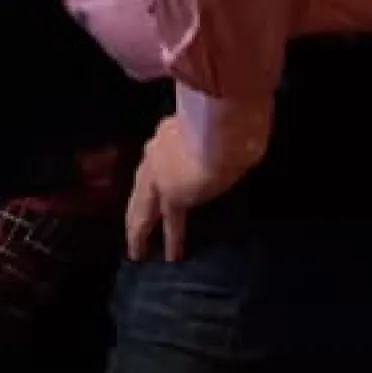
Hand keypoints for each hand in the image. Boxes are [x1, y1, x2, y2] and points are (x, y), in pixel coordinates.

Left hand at [124, 115, 239, 261]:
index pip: (158, 155)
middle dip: (137, 207)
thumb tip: (239, 142)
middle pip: (141, 185)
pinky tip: (171, 257)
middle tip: (132, 229)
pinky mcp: (172, 195)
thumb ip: (217, 136)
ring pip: (144, 207)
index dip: (156, 171)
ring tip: (138, 250)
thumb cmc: (228, 115)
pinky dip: (172, 241)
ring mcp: (159, 174)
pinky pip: (171, 223)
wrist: (222, 124)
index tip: (156, 184)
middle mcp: (157, 151)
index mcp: (168, 132)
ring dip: (141, 229)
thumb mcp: (217, 122)